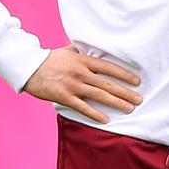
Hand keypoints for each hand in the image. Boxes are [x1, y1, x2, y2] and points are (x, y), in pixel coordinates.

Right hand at [23, 46, 141, 124]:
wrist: (28, 68)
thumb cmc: (49, 59)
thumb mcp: (68, 51)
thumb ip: (83, 51)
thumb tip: (95, 49)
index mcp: (83, 60)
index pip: (109, 67)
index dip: (124, 75)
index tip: (137, 81)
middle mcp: (80, 73)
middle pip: (108, 84)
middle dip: (126, 92)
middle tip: (139, 99)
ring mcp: (73, 85)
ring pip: (99, 96)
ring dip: (116, 103)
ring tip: (130, 108)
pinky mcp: (64, 97)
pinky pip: (83, 107)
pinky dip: (95, 114)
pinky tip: (106, 120)